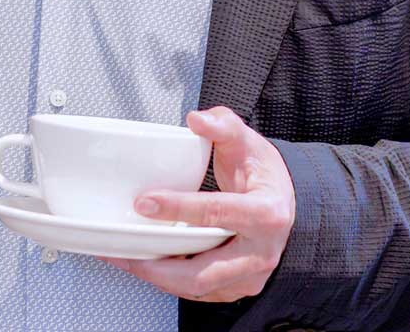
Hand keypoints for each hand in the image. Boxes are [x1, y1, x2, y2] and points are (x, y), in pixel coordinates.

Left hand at [99, 107, 295, 302]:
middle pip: (204, 271)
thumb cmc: (264, 175)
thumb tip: (197, 119)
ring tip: (124, 257)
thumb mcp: (248, 143)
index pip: (217, 213)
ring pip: (198, 287)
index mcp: (265, 213)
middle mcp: (260, 252)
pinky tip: (144, 263)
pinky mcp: (236, 286)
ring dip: (157, 276)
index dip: (178, 208)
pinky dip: (168, 281)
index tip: (144, 203)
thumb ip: (223, 126)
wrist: (286, 204)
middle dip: (159, 265)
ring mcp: (249, 275)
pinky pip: (198, 291)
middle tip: (124, 248)